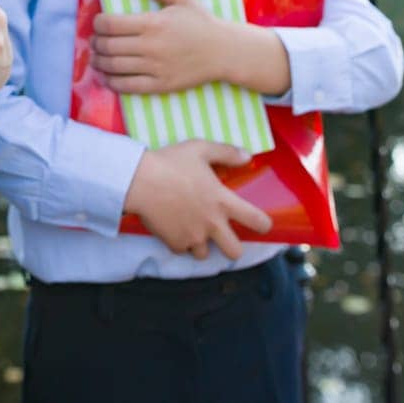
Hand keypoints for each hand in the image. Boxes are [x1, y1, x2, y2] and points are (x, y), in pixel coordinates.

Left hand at [92, 0, 291, 95]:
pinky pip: (127, 86)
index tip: (98, 23)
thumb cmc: (201, 22)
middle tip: (94, 41)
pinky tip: (106, 77)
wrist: (224, 52)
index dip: (98, 23)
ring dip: (99, 62)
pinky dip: (111, 82)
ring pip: (114, 67)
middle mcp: (150, 47)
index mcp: (153, 23)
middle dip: (95, 43)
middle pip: (108, 46)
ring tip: (96, 58)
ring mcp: (154, 68)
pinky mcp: (159, 85)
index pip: (111, 24)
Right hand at [122, 140, 271, 259]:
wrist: (139, 181)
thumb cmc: (170, 162)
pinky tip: (173, 227)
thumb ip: (226, 153)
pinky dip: (180, 242)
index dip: (264, 225)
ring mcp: (193, 237)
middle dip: (232, 247)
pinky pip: (182, 250)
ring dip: (202, 245)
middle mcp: (212, 224)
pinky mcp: (174, 243)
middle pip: (235, 252)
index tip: (263, 224)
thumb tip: (248, 156)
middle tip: (224, 236)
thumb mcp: (200, 149)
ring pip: (205, 255)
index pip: (256, 220)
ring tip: (192, 229)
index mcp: (222, 202)